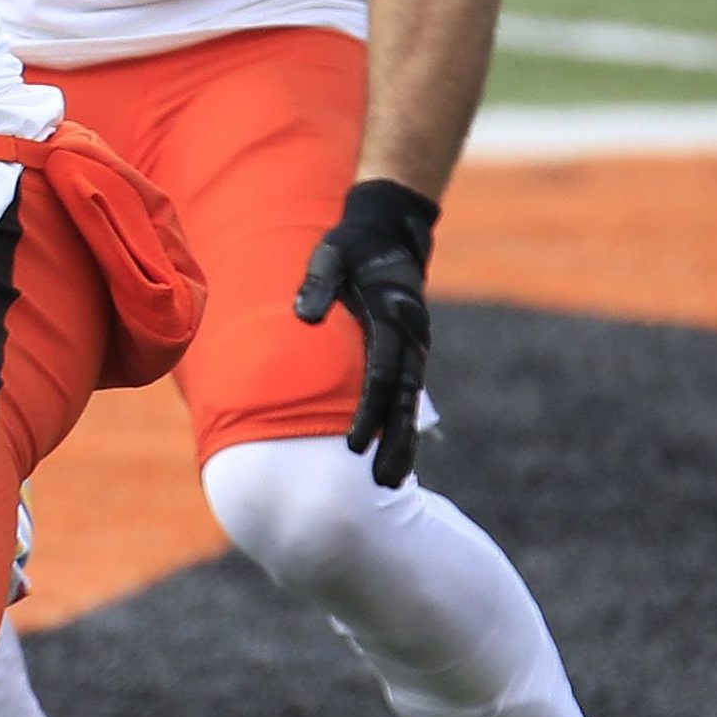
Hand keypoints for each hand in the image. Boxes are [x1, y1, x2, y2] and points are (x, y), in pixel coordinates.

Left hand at [293, 178, 439, 487]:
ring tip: (391, 482)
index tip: (353, 446)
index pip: (381, 374)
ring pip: (409, 402)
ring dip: (402, 441)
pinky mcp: (408, 351)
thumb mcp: (330, 254)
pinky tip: (393, 454)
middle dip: (394, 442)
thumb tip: (303, 318)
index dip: (368, 411)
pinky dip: (401, 424)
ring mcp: (413, 346)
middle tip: (384, 484)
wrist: (390, 232)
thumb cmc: (351, 245)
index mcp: (394, 315)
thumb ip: (318, 284)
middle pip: (403, 399)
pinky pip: (406, 393)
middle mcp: (410, 337)